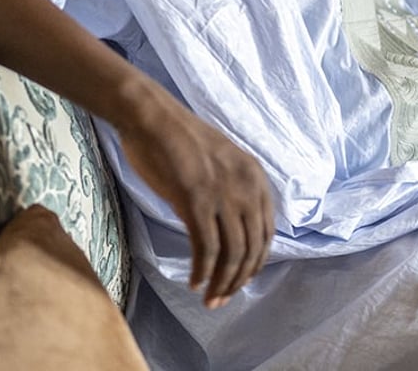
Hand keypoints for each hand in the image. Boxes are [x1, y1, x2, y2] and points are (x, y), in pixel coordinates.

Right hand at [115, 75, 274, 307]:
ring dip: (221, 283)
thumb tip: (229, 227)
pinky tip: (194, 282)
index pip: (266, 233)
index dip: (255, 263)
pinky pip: (206, 249)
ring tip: (209, 299)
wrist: (152, 117)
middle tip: (221, 299)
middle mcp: (246, 187)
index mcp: (255, 177)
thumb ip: (232, 190)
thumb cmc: (177, 138)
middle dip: (238, 281)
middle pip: (251, 249)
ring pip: (232, 254)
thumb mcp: (221, 162)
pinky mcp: (196, 200)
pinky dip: (202, 272)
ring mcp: (222, 194)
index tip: (239, 280)